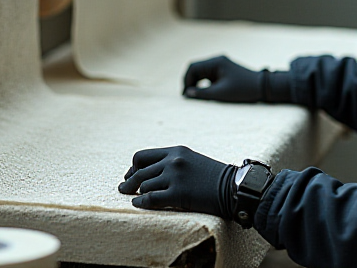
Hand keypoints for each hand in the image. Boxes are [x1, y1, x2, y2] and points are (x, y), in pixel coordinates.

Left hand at [118, 146, 236, 218]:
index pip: (142, 156)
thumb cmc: (213, 177)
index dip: (133, 168)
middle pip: (139, 172)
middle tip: (123, 189)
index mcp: (175, 151)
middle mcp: (172, 161)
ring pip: (144, 186)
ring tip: (134, 198)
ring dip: (137, 194)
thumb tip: (149, 173)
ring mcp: (175, 177)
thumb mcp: (191, 160)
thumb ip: (171, 162)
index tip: (130, 175)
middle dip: (128, 182)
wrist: (233, 187)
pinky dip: (141, 202)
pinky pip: (150, 199)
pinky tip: (137, 204)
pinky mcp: (178, 194)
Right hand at [183, 56, 263, 102]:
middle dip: (189, 82)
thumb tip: (187, 93)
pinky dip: (202, 83)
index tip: (185, 94)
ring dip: (195, 83)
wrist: (262, 87)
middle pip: (195, 69)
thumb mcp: (220, 93)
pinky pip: (207, 76)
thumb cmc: (243, 89)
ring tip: (193, 96)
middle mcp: (216, 60)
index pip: (193, 67)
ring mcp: (220, 65)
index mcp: (216, 62)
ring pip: (200, 72)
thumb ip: (202, 93)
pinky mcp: (223, 71)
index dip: (186, 80)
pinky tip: (202, 93)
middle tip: (187, 96)